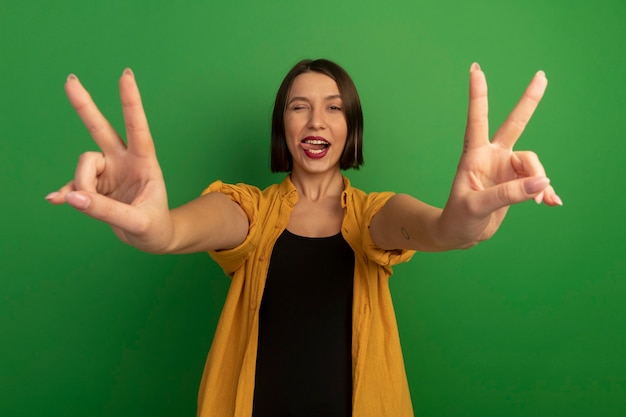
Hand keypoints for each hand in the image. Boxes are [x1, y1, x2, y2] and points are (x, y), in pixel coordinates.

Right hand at [46, 69, 172, 251]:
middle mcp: (125, 161)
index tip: (125, 76)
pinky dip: (68, 193)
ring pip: (83, 164)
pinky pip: (74, 185)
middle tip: (70, 80)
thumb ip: (105, 210)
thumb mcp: (138, 222)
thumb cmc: (154, 227)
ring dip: (81, 184)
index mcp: (145, 163)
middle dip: (85, 106)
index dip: (131, 103)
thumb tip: (70, 197)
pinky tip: (57, 199)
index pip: (138, 129)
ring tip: (87, 205)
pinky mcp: (95, 185)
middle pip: (101, 129)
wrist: (152, 239)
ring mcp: (109, 171)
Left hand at [440, 63, 561, 246]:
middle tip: (542, 75)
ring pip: (532, 165)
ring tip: (541, 201)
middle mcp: (491, 157)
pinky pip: (537, 182)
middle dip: (529, 101)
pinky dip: (544, 192)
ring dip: (539, 182)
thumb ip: (508, 194)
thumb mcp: (477, 207)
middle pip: (514, 124)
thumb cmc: (458, 218)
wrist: (460, 234)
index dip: (478, 95)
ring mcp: (504, 169)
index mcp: (474, 156)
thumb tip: (542, 182)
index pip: (476, 119)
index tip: (475, 69)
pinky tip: (552, 203)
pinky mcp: (515, 183)